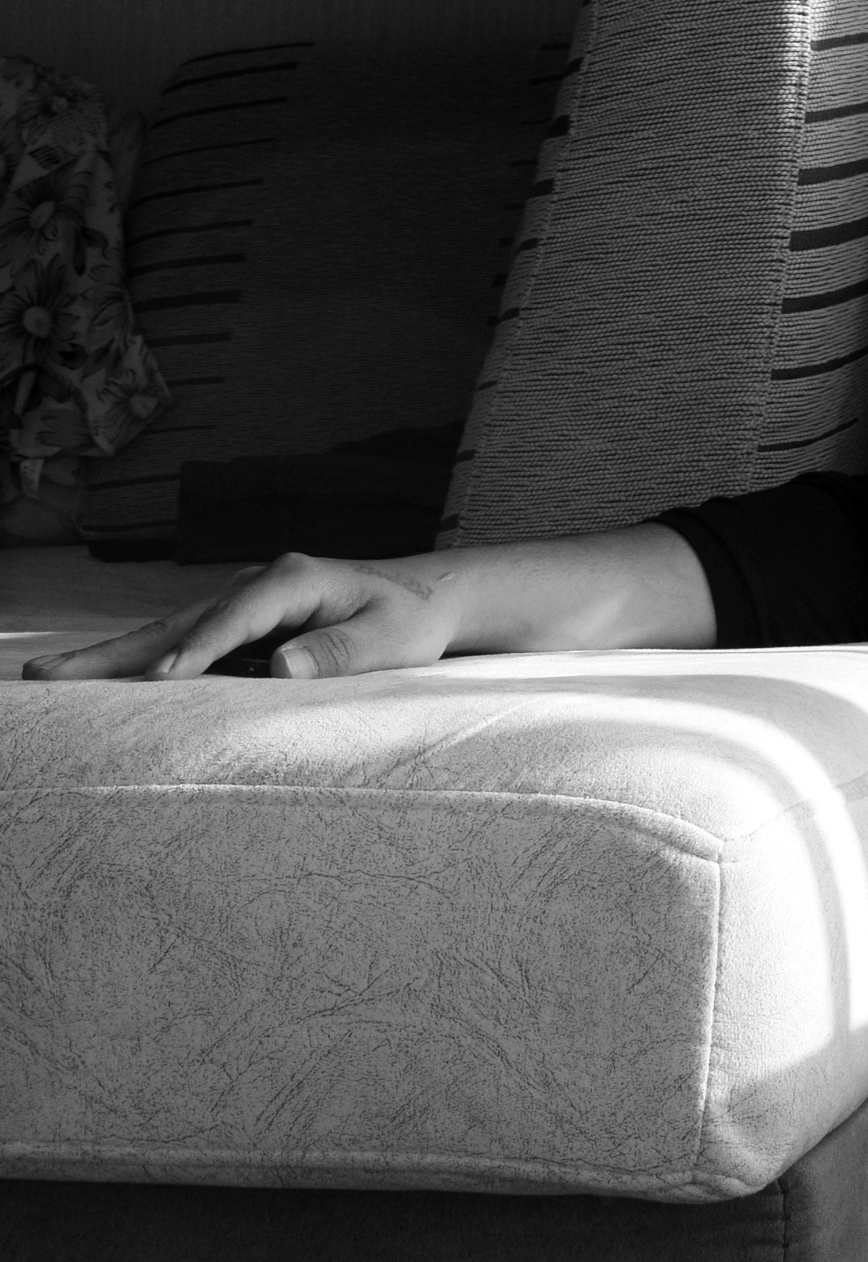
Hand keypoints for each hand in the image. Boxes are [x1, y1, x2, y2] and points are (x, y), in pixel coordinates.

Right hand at [21, 552, 456, 680]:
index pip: (233, 619)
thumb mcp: (389, 638)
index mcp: (292, 579)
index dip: (195, 650)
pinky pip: (189, 641)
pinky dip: (145, 659)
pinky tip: (106, 681)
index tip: (158, 679)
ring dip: (116, 655)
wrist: (427, 596)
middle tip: (46, 672)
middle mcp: (259, 582)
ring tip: (52, 675)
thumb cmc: (409, 618)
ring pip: (172, 630)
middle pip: (179, 620)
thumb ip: (340, 652)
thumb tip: (279, 669)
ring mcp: (247, 600)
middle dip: (116, 649)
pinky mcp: (245, 621)